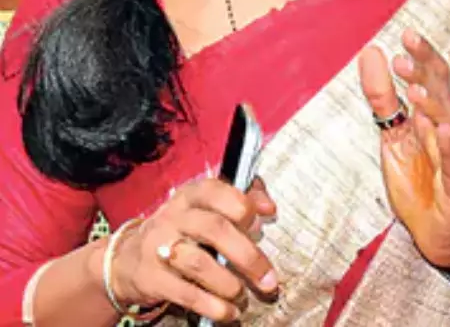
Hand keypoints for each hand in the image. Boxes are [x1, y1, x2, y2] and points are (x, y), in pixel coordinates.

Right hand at [113, 176, 277, 322]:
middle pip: (214, 229)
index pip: (215, 191)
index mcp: (190, 196)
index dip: (242, 207)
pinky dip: (211, 306)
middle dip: (247, 256)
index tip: (259, 225)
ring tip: (242, 295)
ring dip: (228, 284)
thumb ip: (242, 200)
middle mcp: (173, 217)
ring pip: (199, 263)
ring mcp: (158, 247)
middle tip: (267, 278)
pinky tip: (228, 312)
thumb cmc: (182, 230)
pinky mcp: (150, 278)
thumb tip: (269, 208)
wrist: (126, 259)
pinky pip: (185, 293)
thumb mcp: (206, 209)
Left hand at [359, 31, 449, 269]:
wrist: (438, 234)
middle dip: (428, 70)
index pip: (433, 79)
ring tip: (417, 90)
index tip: (406, 35)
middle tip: (408, 49)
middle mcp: (449, 132)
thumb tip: (371, 53)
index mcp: (434, 118)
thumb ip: (383, 97)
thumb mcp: (393, 137)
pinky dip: (449, 147)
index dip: (422, 57)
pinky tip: (440, 130)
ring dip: (435, 106)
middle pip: (444, 93)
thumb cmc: (421, 183)